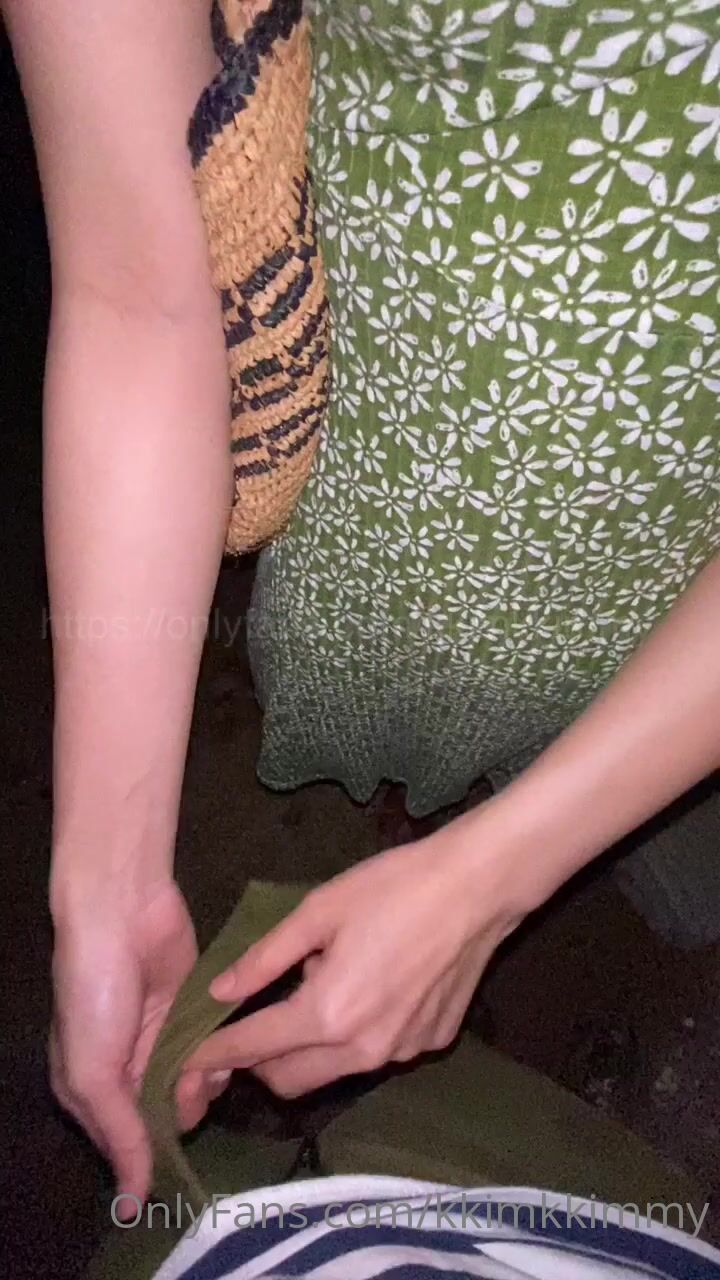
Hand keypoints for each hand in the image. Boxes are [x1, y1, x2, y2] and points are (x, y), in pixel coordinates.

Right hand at [50, 877, 224, 1212]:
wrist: (122, 911)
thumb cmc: (95, 993)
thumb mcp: (93, 1071)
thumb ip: (119, 1133)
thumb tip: (131, 1203)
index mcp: (91, 1087)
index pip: (126, 1143)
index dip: (151, 1154)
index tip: (174, 1158)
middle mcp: (128, 1068)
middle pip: (167, 1116)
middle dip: (181, 1111)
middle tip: (186, 1088)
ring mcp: (164, 1037)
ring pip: (196, 1085)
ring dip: (204, 1083)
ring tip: (202, 1064)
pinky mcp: (196, 1010)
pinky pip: (215, 1048)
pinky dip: (221, 1053)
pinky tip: (221, 1046)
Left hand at [187, 811, 537, 1097]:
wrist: (478, 887)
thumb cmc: (394, 887)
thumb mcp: (319, 910)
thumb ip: (266, 958)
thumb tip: (220, 991)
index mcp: (328, 1014)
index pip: (252, 1047)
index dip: (213, 1054)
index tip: (185, 1058)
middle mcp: (363, 1050)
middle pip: (288, 1081)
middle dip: (257, 1062)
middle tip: (249, 1021)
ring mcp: (401, 1053)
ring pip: (333, 1072)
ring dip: (309, 1046)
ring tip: (323, 983)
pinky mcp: (429, 1044)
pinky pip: (376, 1052)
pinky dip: (357, 1032)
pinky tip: (373, 984)